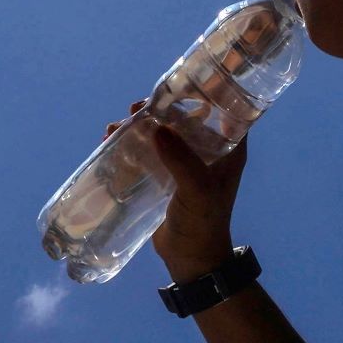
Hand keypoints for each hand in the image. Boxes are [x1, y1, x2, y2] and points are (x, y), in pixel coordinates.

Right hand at [101, 97, 249, 280]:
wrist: (192, 261)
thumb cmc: (203, 223)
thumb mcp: (197, 190)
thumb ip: (181, 161)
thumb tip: (158, 127)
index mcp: (230, 149)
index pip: (223, 108)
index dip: (204, 91)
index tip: (178, 81)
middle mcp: (210, 151)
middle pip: (185, 117)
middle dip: (161, 108)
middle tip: (138, 107)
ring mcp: (187, 163)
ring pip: (164, 133)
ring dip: (142, 125)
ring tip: (118, 125)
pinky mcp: (167, 176)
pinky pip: (150, 151)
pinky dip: (133, 143)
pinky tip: (113, 140)